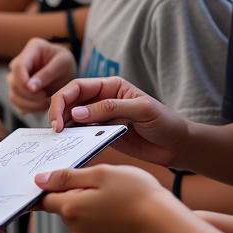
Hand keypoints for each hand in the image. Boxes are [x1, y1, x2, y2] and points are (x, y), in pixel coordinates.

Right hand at [8, 37, 75, 114]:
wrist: (65, 72)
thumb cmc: (65, 63)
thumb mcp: (63, 64)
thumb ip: (47, 73)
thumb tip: (30, 87)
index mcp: (32, 48)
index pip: (18, 66)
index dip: (23, 80)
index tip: (35, 91)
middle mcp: (19, 62)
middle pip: (13, 82)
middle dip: (29, 95)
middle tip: (47, 99)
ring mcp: (16, 77)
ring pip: (13, 95)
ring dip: (29, 104)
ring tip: (47, 103)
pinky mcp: (18, 91)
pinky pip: (17, 104)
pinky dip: (29, 109)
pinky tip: (42, 106)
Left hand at [34, 165, 163, 232]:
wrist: (162, 221)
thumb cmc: (134, 192)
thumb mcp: (100, 174)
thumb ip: (67, 177)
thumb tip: (39, 180)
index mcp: (71, 208)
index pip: (44, 198)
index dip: (49, 185)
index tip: (61, 177)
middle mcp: (75, 229)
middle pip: (62, 205)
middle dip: (73, 191)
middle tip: (98, 180)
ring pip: (77, 214)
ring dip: (87, 202)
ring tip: (112, 193)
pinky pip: (90, 224)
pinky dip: (98, 214)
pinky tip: (117, 206)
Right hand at [48, 78, 187, 167]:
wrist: (176, 146)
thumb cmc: (164, 122)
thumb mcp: (141, 111)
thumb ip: (110, 109)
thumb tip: (77, 112)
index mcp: (110, 86)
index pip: (78, 87)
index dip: (64, 99)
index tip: (59, 118)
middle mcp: (102, 99)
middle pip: (70, 100)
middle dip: (58, 111)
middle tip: (55, 129)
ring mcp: (101, 117)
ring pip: (73, 116)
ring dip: (63, 124)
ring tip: (58, 137)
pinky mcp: (102, 134)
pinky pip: (82, 133)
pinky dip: (72, 136)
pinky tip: (67, 143)